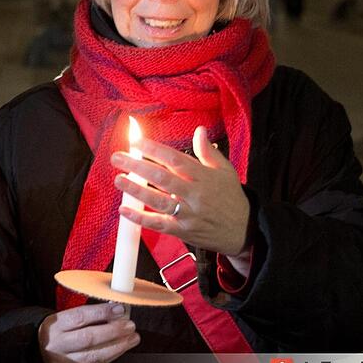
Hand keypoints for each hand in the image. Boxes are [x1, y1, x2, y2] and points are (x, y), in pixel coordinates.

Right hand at [38, 303, 139, 362]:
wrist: (42, 354)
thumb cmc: (59, 332)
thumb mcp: (65, 318)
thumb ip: (88, 315)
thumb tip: (115, 311)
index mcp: (56, 326)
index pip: (79, 317)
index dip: (101, 312)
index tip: (118, 309)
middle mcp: (59, 344)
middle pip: (88, 337)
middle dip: (113, 331)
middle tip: (129, 325)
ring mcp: (67, 361)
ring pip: (95, 355)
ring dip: (118, 346)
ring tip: (132, 337)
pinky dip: (113, 355)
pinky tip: (122, 347)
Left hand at [111, 126, 250, 255]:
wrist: (245, 231)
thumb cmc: (231, 198)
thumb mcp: (225, 171)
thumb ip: (208, 151)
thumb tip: (200, 130)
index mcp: (204, 176)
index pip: (175, 159)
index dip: (154, 150)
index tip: (136, 142)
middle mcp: (195, 194)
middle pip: (163, 178)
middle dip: (137, 166)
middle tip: (117, 157)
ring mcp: (189, 214)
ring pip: (159, 201)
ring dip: (136, 190)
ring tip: (119, 179)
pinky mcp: (183, 231)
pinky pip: (159, 224)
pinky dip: (140, 218)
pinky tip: (124, 210)